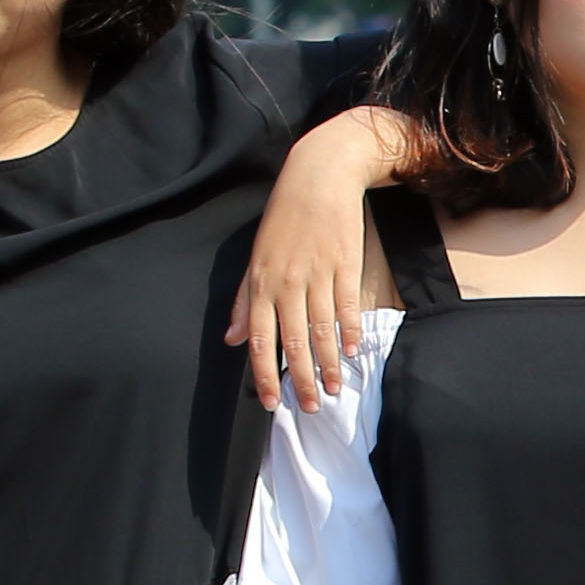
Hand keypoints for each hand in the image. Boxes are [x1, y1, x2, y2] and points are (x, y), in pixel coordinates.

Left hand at [232, 108, 405, 405]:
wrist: (318, 177)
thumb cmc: (284, 217)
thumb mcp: (255, 257)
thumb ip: (244, 299)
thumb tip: (233, 338)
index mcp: (261, 282)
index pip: (260, 338)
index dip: (264, 373)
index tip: (271, 402)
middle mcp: (287, 282)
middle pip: (294, 341)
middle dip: (301, 379)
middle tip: (309, 408)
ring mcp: (318, 275)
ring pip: (323, 330)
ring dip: (328, 364)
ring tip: (333, 389)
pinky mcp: (345, 265)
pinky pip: (347, 307)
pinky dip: (350, 332)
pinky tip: (351, 352)